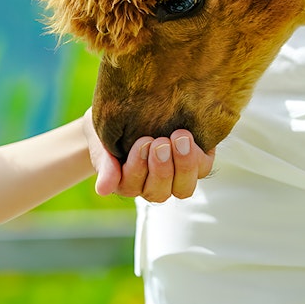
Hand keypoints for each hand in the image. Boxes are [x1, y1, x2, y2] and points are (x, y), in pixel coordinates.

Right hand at [82, 109, 214, 201]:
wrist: (130, 110)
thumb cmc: (112, 129)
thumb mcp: (104, 143)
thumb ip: (105, 165)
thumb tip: (103, 190)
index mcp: (128, 184)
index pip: (132, 187)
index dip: (138, 167)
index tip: (142, 141)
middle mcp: (153, 186)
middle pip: (159, 193)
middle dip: (161, 169)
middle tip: (160, 142)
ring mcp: (176, 177)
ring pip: (183, 187)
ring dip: (182, 165)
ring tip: (178, 137)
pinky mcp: (195, 162)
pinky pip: (202, 169)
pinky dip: (197, 156)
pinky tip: (189, 136)